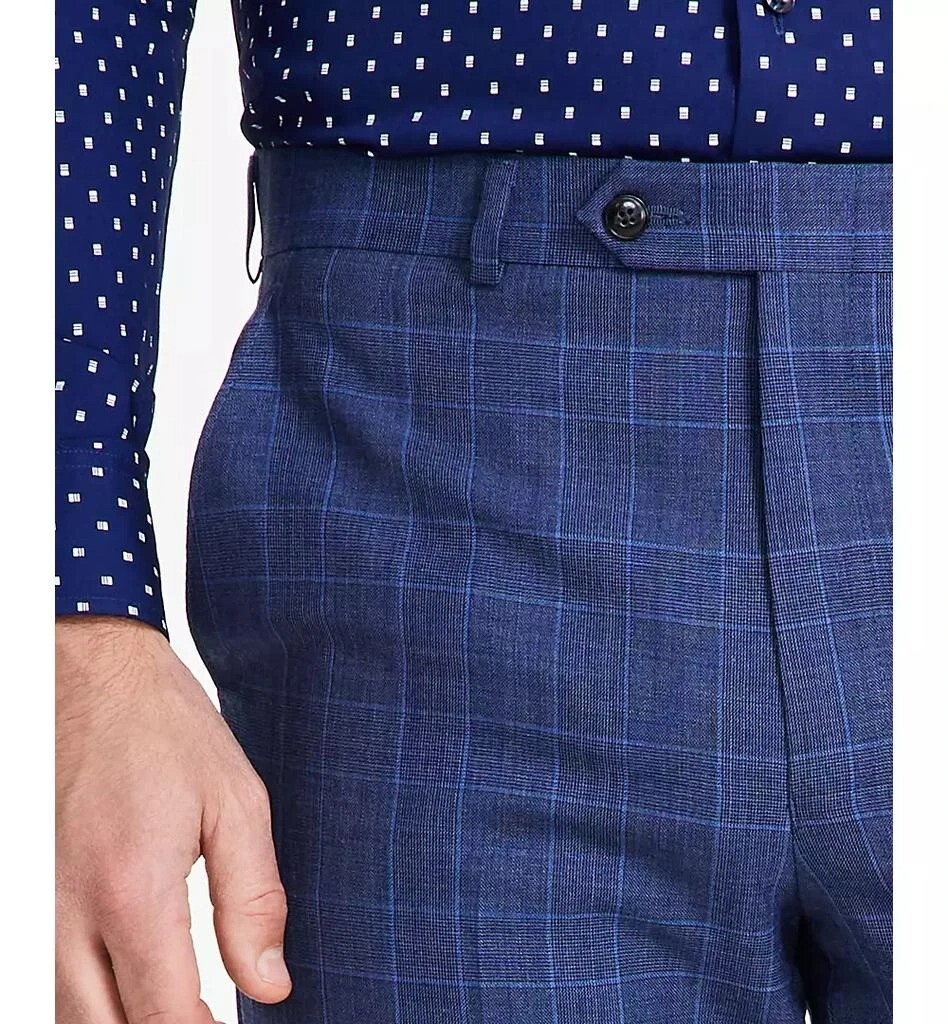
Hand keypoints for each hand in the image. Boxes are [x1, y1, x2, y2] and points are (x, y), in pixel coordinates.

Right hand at [56, 616, 291, 1022]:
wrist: (89, 672)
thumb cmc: (164, 727)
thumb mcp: (235, 802)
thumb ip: (253, 900)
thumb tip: (268, 984)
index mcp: (132, 889)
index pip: (163, 1019)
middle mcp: (67, 912)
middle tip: (208, 1018)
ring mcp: (35, 905)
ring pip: (67, 1013)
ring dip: (121, 1019)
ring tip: (175, 999)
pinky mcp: (22, 891)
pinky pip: (46, 975)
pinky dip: (85, 995)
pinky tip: (127, 978)